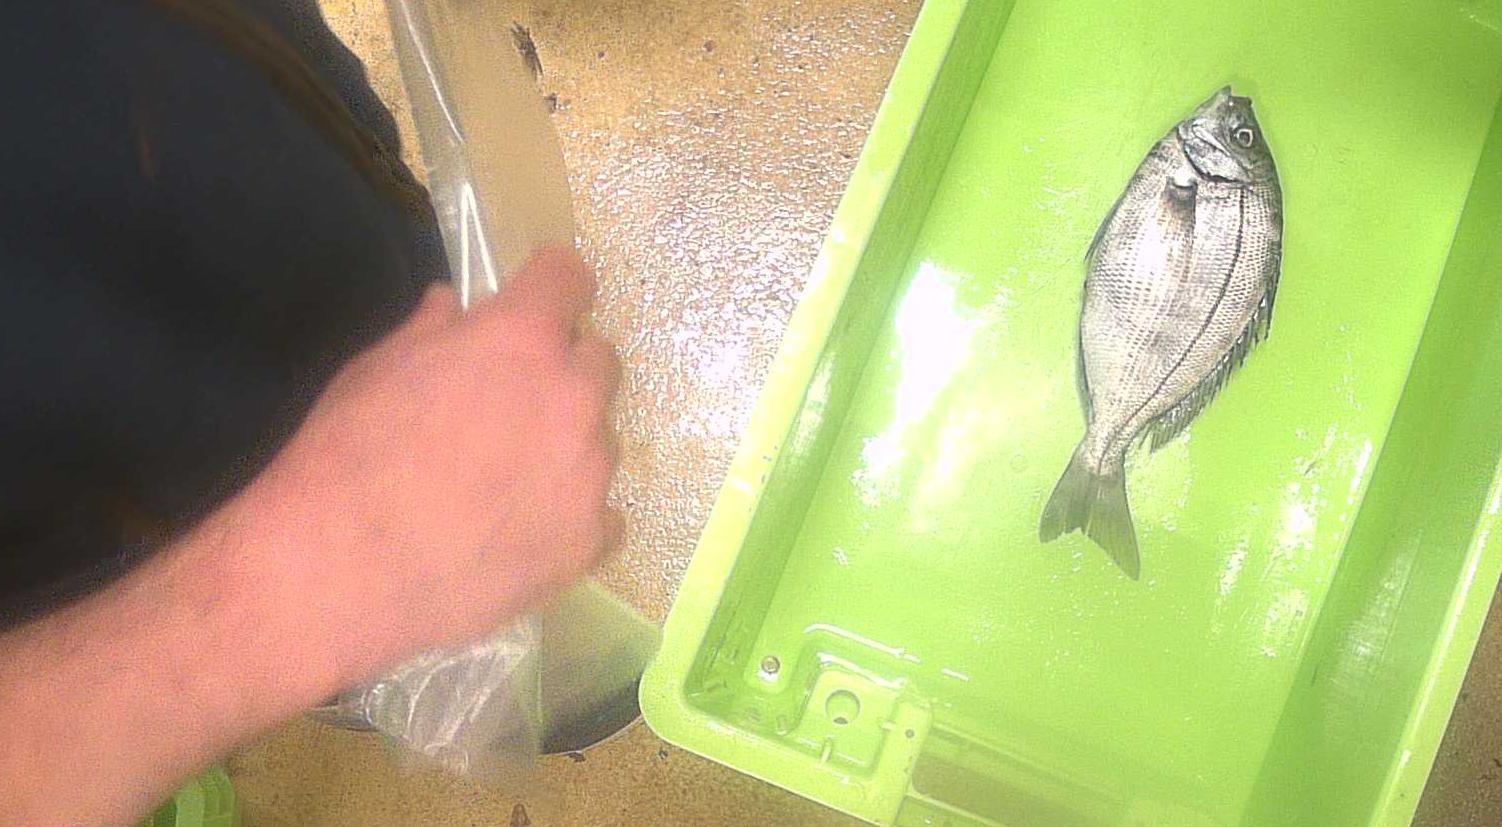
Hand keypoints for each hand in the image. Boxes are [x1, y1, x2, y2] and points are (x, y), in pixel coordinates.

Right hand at [246, 248, 620, 677]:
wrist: (339, 573)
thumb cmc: (346, 457)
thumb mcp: (375, 371)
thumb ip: (431, 331)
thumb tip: (453, 307)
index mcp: (521, 338)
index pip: (569, 277)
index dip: (549, 285)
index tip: (534, 302)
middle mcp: (573, 396)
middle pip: (597, 359)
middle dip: (559, 369)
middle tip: (508, 403)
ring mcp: (589, 473)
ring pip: (598, 439)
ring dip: (564, 445)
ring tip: (503, 482)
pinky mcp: (588, 540)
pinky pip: (601, 514)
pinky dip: (568, 514)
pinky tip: (518, 531)